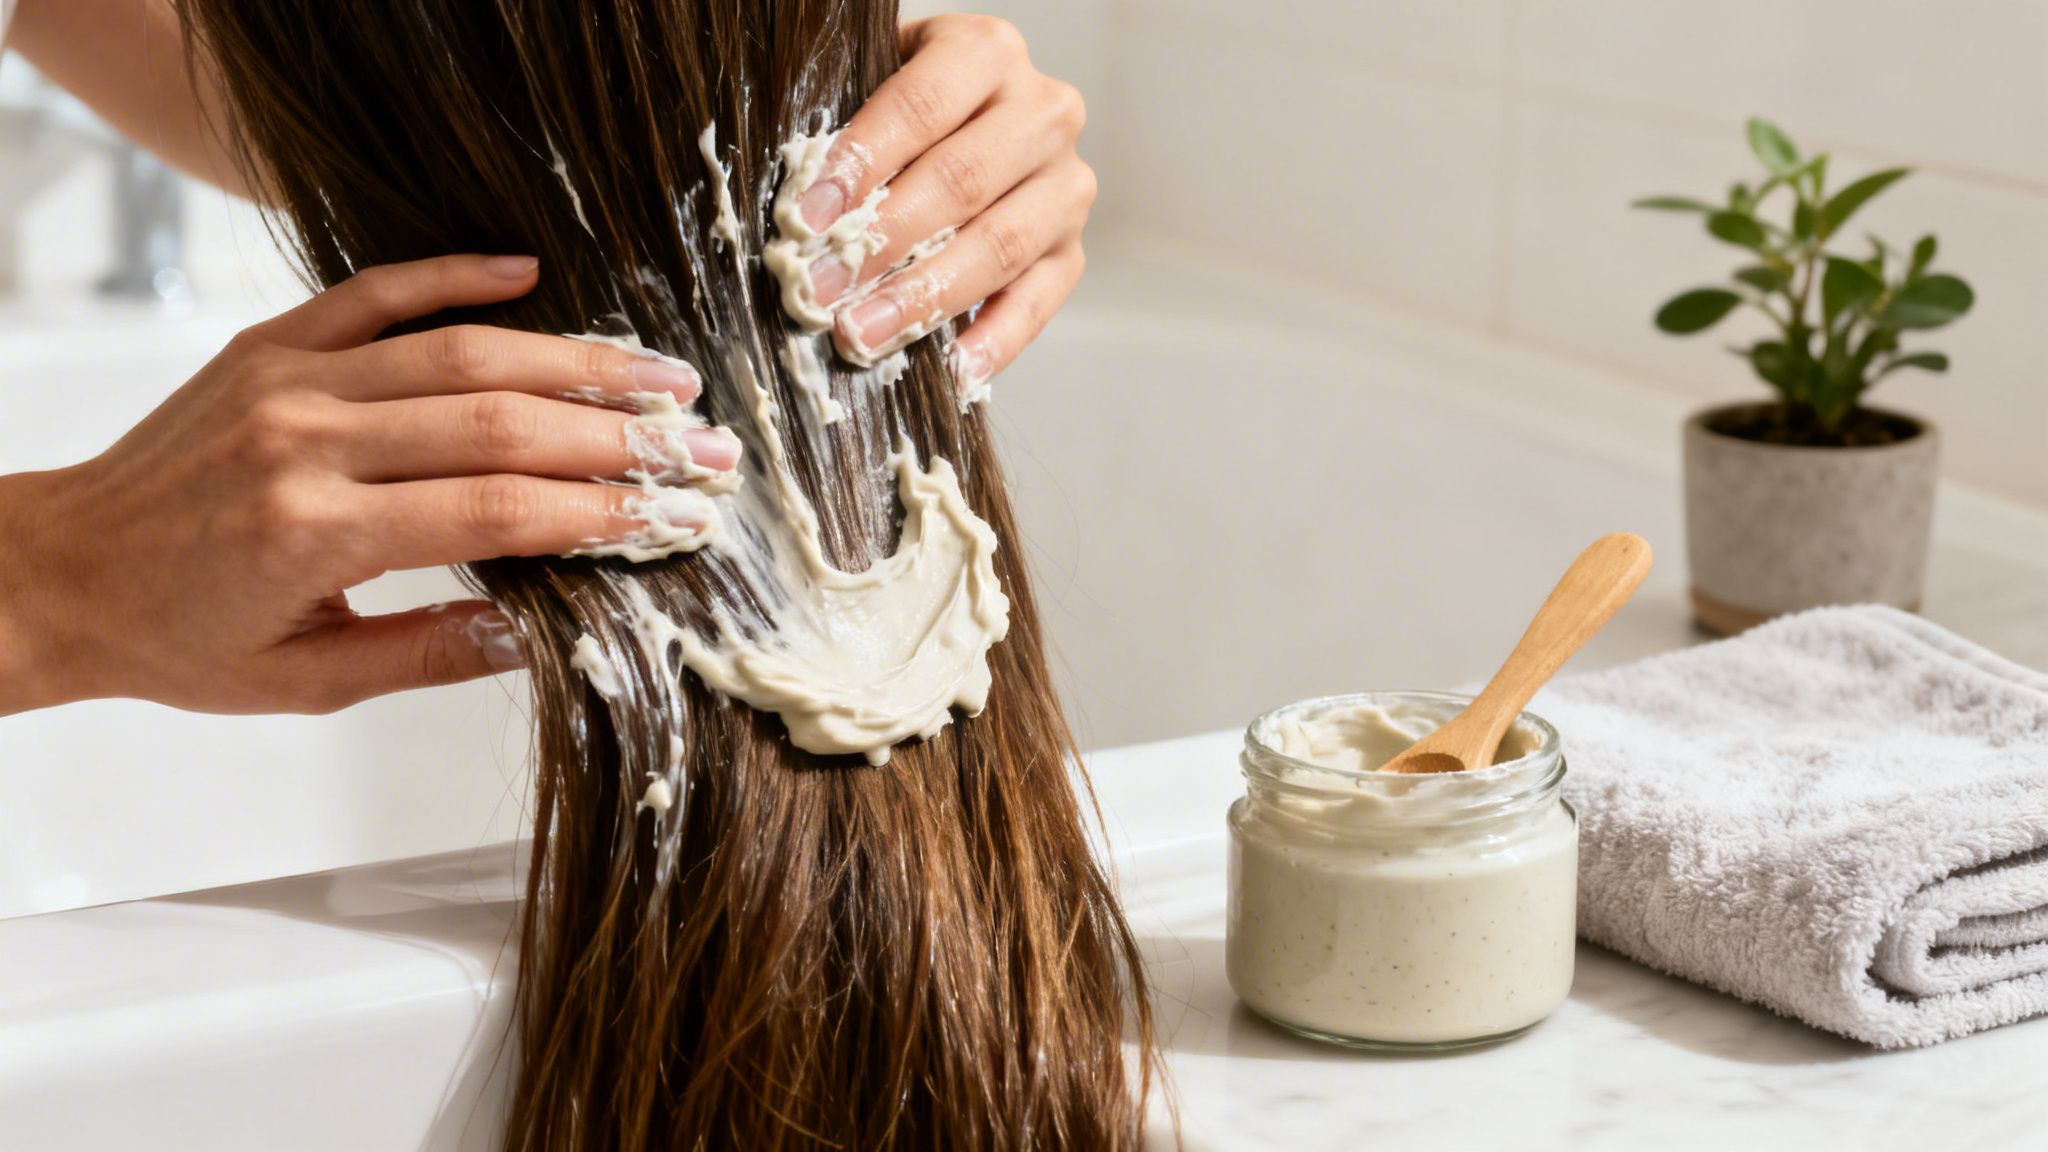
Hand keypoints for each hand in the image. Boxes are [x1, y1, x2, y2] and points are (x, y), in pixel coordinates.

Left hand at [0, 255, 737, 716]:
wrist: (60, 571)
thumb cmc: (178, 638)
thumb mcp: (303, 682)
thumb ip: (425, 654)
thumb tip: (539, 632)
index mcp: (316, 533)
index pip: (496, 510)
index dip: (600, 512)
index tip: (676, 518)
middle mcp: (308, 443)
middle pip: (497, 421)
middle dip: (617, 435)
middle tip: (702, 447)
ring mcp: (288, 380)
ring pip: (459, 352)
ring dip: (572, 360)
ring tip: (659, 375)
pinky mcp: (270, 344)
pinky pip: (375, 292)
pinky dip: (456, 275)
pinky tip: (531, 274)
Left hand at [805, 14, 1093, 384]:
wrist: (970, 124)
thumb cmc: (903, 112)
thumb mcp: (873, 86)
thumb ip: (842, 126)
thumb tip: (795, 212)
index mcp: (986, 52)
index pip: (920, 108)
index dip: (861, 163)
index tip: (807, 217)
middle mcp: (1043, 112)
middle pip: (961, 181)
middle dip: (881, 242)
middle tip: (820, 290)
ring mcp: (1067, 184)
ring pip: (999, 246)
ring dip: (924, 298)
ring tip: (861, 336)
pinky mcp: (1072, 250)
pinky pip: (1039, 300)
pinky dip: (996, 340)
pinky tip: (951, 369)